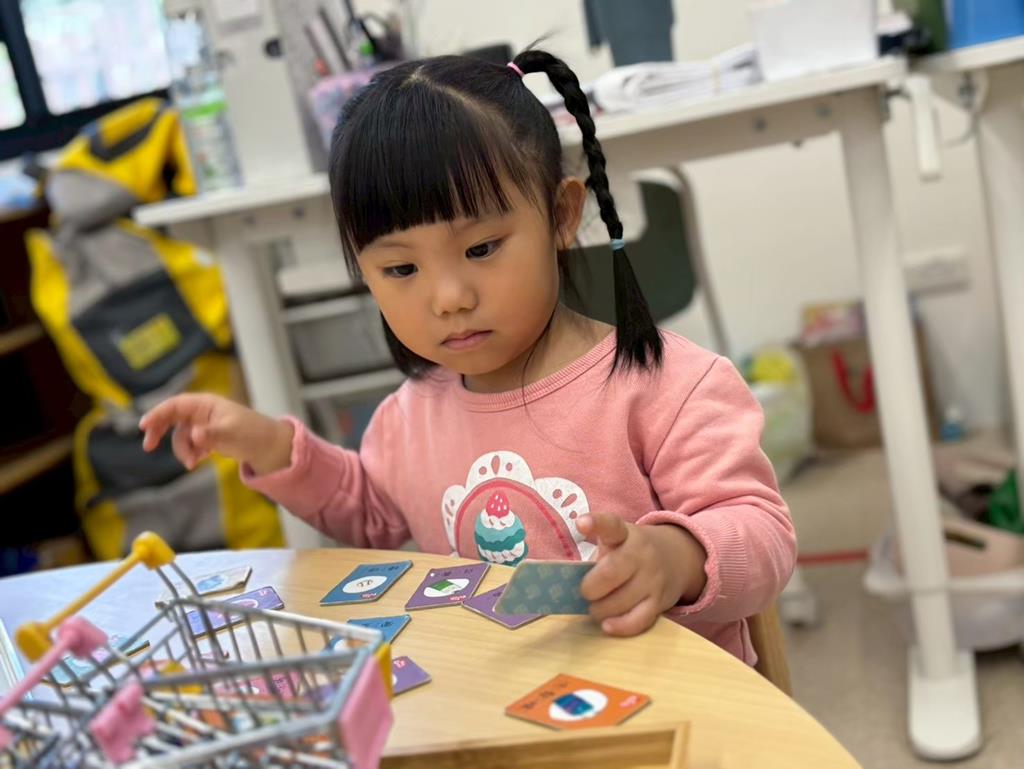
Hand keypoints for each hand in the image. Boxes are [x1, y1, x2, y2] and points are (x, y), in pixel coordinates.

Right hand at [139, 394, 293, 475]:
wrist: (269, 448)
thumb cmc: (252, 434)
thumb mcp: (232, 434)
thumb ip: (211, 435)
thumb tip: (195, 435)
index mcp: (207, 404)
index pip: (176, 405)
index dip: (158, 413)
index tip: (144, 426)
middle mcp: (202, 412)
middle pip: (172, 418)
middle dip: (160, 432)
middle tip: (149, 447)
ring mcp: (204, 425)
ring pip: (182, 437)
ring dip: (184, 451)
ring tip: (195, 463)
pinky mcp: (207, 438)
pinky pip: (191, 445)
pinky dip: (192, 454)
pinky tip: (201, 459)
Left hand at [578, 513, 706, 636]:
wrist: (676, 557)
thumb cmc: (629, 554)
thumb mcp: (615, 544)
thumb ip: (596, 559)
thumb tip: (568, 588)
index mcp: (624, 534)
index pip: (610, 525)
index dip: (595, 523)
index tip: (581, 523)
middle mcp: (641, 553)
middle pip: (610, 572)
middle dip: (590, 588)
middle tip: (585, 593)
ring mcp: (653, 578)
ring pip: (621, 600)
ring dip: (601, 610)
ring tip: (595, 609)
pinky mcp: (660, 601)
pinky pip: (639, 619)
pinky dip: (620, 626)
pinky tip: (607, 625)